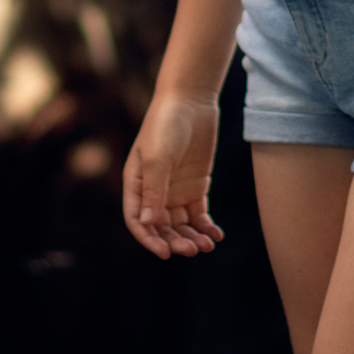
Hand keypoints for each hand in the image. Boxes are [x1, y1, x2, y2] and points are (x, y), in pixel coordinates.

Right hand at [122, 92, 226, 258]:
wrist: (190, 100)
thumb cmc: (166, 124)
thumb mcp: (157, 157)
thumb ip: (154, 190)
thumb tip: (148, 223)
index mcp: (137, 185)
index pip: (138, 220)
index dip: (149, 239)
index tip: (165, 252)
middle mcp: (155, 191)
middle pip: (162, 227)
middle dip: (175, 241)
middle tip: (192, 249)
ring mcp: (176, 189)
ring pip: (181, 224)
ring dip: (192, 237)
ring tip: (207, 245)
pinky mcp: (196, 185)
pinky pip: (199, 214)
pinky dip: (206, 226)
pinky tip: (216, 235)